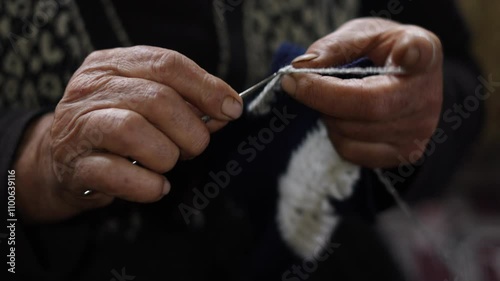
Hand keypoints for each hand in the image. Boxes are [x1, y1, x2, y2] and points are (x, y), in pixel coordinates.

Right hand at [15, 46, 242, 222]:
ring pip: (134, 132)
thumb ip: (184, 100)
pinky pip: (118, 174)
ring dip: (166, 155)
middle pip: (157, 99)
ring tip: (167, 163)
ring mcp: (78, 127)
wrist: (60, 161)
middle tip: (193, 146)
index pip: (167, 64)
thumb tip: (227, 109)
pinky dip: (148, 184)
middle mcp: (91, 88)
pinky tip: (157, 185)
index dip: (206, 87)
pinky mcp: (74, 165)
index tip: (231, 109)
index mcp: (113, 64)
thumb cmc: (114, 127)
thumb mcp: (145, 101)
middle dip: (189, 129)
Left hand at [282, 18, 442, 167]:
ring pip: (352, 132)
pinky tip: (343, 117)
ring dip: (326, 114)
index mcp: (423, 52)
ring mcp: (418, 130)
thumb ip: (334, 46)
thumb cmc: (383, 54)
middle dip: (320, 95)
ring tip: (332, 98)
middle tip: (298, 82)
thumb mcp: (362, 36)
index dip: (412, 53)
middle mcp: (427, 96)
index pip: (421, 53)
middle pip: (367, 105)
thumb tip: (302, 68)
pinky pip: (352, 151)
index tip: (405, 51)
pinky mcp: (405, 154)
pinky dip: (335, 134)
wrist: (405, 84)